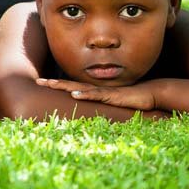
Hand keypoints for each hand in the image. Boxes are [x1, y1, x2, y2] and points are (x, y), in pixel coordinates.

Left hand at [36, 77, 156, 110]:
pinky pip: (96, 95)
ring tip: (50, 84)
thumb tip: (92, 107)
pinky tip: (74, 95)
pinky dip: (84, 95)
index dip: (57, 85)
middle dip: (54, 83)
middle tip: (38, 81)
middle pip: (71, 85)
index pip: (72, 87)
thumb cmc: (131, 99)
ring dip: (64, 86)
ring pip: (80, 87)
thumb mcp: (113, 103)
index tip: (42, 83)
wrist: (150, 93)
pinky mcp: (112, 96)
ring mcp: (103, 92)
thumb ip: (102, 103)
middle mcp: (96, 89)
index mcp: (95, 91)